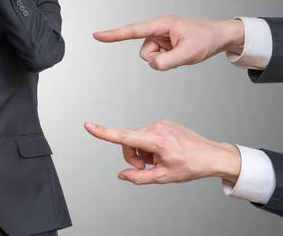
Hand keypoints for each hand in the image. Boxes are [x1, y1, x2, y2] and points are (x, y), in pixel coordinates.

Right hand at [84, 121, 240, 184]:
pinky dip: (150, 147)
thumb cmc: (193, 165)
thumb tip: (122, 175)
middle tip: (146, 168)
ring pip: (138, 139)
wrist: (213, 155)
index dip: (104, 133)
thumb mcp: (165, 177)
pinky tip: (164, 153)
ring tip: (159, 161)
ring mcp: (161, 124)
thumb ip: (139, 177)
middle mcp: (156, 127)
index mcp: (156, 140)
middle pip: (129, 141)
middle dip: (133, 156)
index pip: (124, 137)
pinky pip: (147, 135)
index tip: (88, 126)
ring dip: (143, 152)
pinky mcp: (164, 124)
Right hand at [93, 15, 244, 70]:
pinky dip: (168, 61)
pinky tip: (179, 54)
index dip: (114, 34)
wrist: (219, 37)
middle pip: (145, 51)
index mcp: (161, 24)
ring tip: (181, 54)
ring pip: (150, 57)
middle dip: (159, 59)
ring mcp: (159, 37)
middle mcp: (157, 29)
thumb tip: (153, 65)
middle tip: (179, 55)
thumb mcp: (189, 53)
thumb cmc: (206, 38)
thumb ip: (167, 61)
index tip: (97, 35)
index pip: (133, 31)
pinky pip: (157, 58)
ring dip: (165, 61)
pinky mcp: (162, 44)